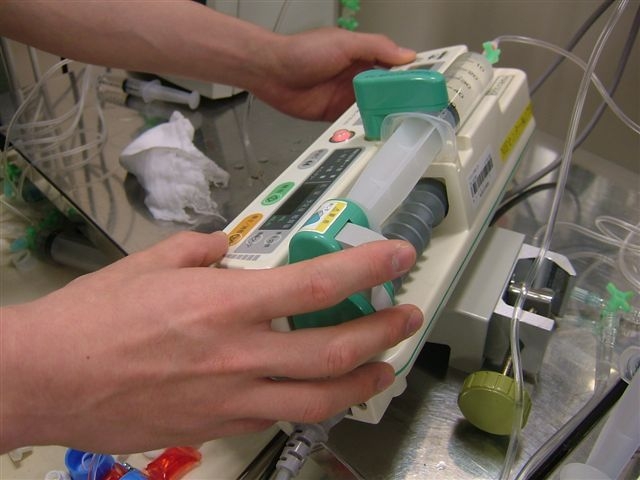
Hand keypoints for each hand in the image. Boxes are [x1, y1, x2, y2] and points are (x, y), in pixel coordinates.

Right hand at [1, 231, 421, 453]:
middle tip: (406, 316)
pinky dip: (310, 400)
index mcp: (224, 304)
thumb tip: (232, 250)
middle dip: (384, 332)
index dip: (369, 268)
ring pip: (320, 399)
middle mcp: (239, 355)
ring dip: (364, 380)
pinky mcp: (218, 428)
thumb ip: (203, 249)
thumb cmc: (94, 316)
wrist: (47, 379)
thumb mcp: (152, 262)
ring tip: (385, 366)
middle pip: (336, 349)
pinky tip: (317, 389)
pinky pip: (279, 415)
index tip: (398, 256)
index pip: (318, 284)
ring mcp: (233, 399)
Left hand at [251, 27, 415, 120]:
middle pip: (389, 92)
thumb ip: (376, 47)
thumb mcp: (345, 42)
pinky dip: (366, 128)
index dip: (413, 75)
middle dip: (404, 101)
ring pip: (375, 109)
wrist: (272, 73)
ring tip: (404, 126)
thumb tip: (407, 55)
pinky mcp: (336, 116)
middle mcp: (359, 77)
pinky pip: (356, 124)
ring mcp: (348, 98)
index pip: (397, 66)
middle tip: (422, 112)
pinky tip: (377, 133)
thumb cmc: (303, 52)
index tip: (430, 85)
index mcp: (365, 56)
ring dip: (386, 116)